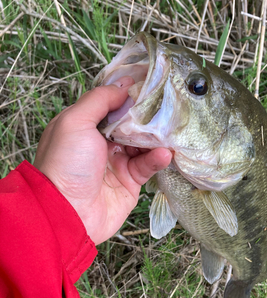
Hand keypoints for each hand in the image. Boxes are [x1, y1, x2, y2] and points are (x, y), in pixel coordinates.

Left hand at [34, 77, 171, 244]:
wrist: (68, 213)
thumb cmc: (66, 164)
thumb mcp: (75, 122)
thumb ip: (99, 100)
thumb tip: (123, 86)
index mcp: (84, 126)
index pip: (111, 105)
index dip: (128, 95)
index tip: (150, 84)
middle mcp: (100, 143)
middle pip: (130, 123)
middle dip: (147, 115)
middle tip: (167, 106)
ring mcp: (116, 163)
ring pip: (142, 143)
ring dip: (156, 137)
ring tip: (169, 131)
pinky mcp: (130, 182)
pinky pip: (147, 165)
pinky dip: (157, 158)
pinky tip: (164, 153)